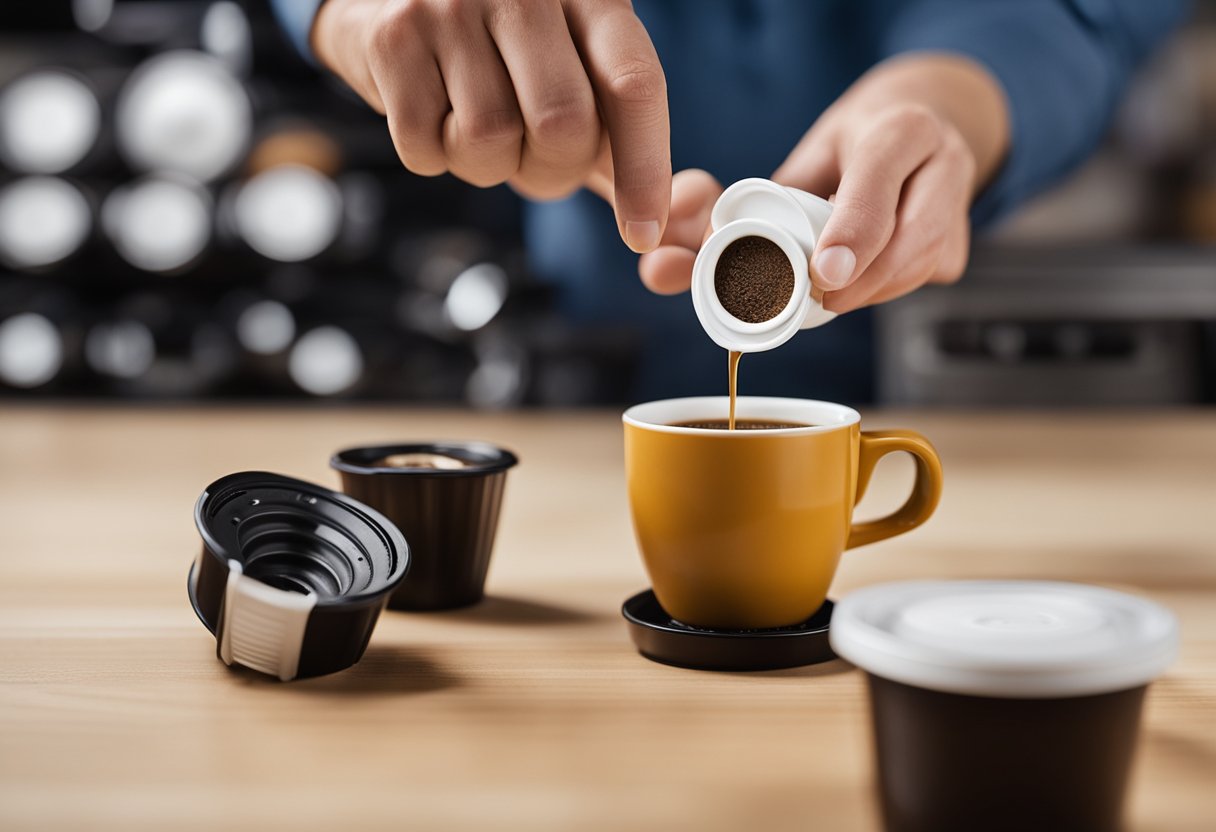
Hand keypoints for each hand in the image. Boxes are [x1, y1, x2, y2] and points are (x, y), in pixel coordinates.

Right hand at [312, 0, 670, 252]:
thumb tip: (664, 225)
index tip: (642, 233)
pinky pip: (427, 147)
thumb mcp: (570, 66)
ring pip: (490, 141)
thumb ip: (613, 134)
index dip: (644, 168)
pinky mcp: (394, 38)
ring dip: (487, 165)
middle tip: (534, 159)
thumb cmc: (497, 47)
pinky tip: (433, 112)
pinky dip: (433, 156)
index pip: (633, 84)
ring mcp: (452, 6)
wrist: (389, 0)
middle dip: (552, 170)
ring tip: (474, 123)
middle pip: (563, 126)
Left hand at [639, 54, 1009, 311]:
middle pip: (909, 240)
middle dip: (861, 283)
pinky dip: (885, 290)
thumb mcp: (810, 156)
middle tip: (820, 302)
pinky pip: (924, 281)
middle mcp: (940, 161)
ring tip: (832, 295)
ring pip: (919, 268)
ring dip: (869, 292)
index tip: (825, 272)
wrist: (926, 125)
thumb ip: (758, 204)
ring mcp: (960, 203)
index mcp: (897, 129)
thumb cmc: (852, 146)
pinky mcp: (962, 241)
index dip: (852, 231)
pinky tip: (862, 284)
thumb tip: (681, 260)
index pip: (878, 181)